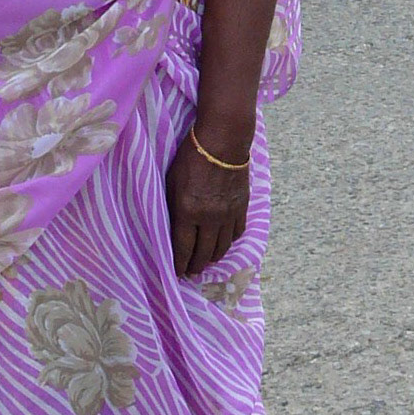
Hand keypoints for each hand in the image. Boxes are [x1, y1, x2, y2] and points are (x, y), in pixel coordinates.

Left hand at [165, 131, 248, 278]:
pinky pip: (236, 233)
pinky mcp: (242, 207)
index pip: (183, 247)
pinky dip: (229, 242)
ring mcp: (228, 214)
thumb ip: (173, 207)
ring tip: (205, 261)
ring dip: (212, 258)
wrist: (223, 141)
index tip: (177, 273)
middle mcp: (210, 218)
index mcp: (188, 211)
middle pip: (204, 252)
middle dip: (196, 265)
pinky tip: (222, 244)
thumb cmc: (190, 157)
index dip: (180, 263)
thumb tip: (173, 228)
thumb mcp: (171, 181)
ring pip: (222, 247)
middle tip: (190, 271)